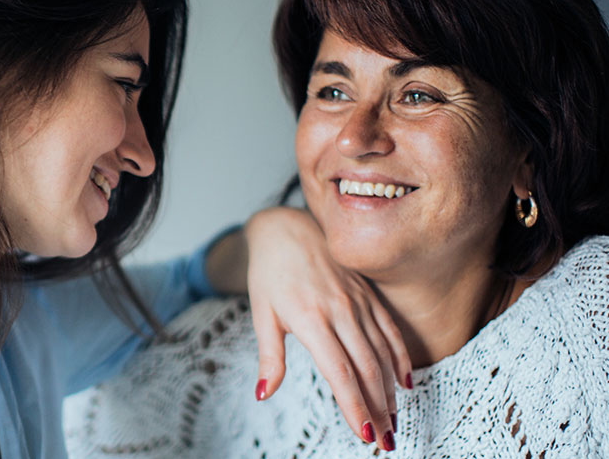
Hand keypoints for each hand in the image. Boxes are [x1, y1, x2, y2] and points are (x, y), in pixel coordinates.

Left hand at [209, 207, 411, 447]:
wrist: (286, 229)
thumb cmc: (269, 274)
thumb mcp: (262, 315)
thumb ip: (269, 357)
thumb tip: (264, 394)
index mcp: (311, 319)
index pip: (339, 371)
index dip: (354, 404)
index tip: (363, 432)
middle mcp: (341, 311)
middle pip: (367, 368)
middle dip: (378, 409)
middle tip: (385, 441)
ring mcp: (358, 302)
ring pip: (382, 353)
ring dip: (390, 392)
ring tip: (394, 422)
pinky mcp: (368, 295)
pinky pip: (390, 331)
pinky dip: (400, 358)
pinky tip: (405, 383)